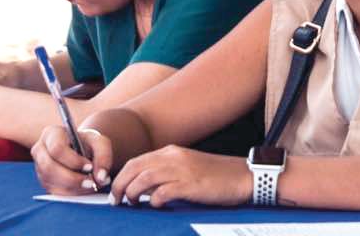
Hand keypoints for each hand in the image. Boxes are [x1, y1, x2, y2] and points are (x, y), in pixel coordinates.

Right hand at [32, 126, 112, 194]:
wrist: (83, 150)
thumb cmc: (90, 144)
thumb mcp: (100, 143)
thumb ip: (104, 156)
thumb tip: (100, 177)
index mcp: (51, 134)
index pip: (57, 149)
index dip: (73, 161)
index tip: (89, 167)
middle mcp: (40, 150)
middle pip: (49, 167)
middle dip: (72, 178)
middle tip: (92, 183)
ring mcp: (39, 167)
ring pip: (50, 182)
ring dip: (72, 187)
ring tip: (91, 186)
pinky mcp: (44, 181)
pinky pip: (53, 191)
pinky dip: (70, 194)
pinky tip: (84, 190)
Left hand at [110, 145, 251, 207]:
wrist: (244, 176)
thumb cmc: (216, 176)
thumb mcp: (188, 168)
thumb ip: (166, 174)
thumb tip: (144, 189)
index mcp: (172, 152)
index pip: (136, 161)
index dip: (121, 177)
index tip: (116, 192)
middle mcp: (174, 157)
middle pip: (135, 167)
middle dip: (120, 185)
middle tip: (116, 201)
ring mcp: (182, 170)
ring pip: (144, 178)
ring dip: (132, 193)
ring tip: (131, 204)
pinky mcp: (191, 185)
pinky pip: (163, 192)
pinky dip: (154, 200)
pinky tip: (156, 206)